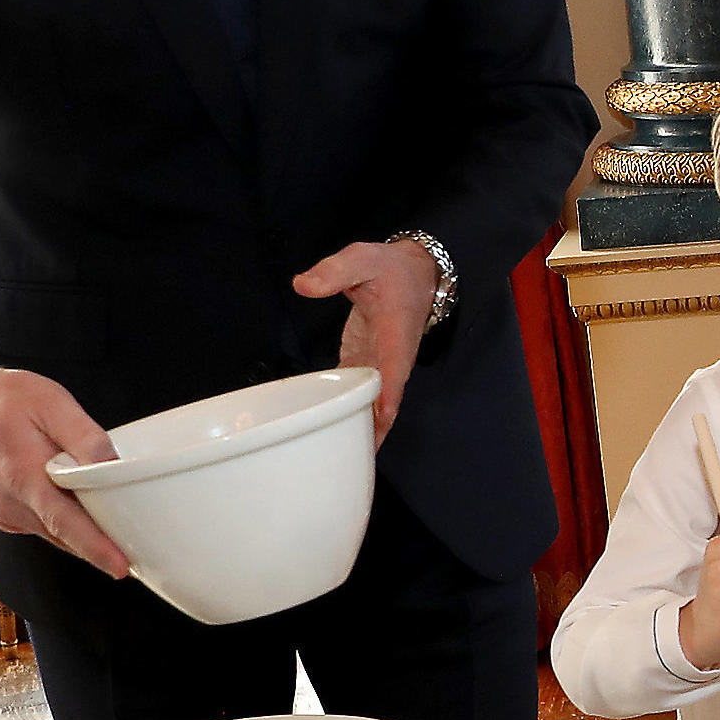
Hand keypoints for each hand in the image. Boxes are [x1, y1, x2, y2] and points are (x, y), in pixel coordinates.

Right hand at [0, 350, 129, 577]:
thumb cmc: (3, 402)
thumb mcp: (50, 403)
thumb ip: (84, 436)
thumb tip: (111, 464)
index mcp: (22, 477)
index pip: (65, 523)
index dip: (95, 547)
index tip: (121, 565)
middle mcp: (11, 505)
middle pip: (66, 536)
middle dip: (104, 546)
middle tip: (144, 548)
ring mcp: (7, 513)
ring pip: (57, 534)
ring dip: (88, 536)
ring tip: (125, 533)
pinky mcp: (8, 514)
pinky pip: (46, 527)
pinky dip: (69, 525)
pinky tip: (89, 512)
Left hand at [292, 239, 441, 443]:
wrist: (416, 272)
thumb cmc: (390, 267)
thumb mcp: (363, 258)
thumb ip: (334, 270)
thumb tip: (303, 285)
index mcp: (395, 330)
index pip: (394, 365)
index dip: (389, 392)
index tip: (383, 416)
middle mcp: (392, 354)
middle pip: (387, 398)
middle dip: (376, 427)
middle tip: (358, 459)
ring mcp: (380, 362)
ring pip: (375, 403)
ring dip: (365, 429)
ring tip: (346, 461)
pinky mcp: (366, 363)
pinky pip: (361, 395)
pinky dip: (352, 415)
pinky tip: (338, 437)